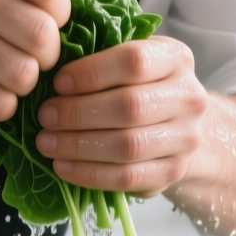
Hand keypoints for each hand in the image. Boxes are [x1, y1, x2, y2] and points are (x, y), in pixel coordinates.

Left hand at [34, 36, 208, 195]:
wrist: (179, 126)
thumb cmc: (141, 87)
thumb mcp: (129, 61)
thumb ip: (99, 58)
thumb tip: (48, 72)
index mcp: (176, 58)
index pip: (134, 61)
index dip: (91, 73)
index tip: (58, 83)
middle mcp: (189, 97)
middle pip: (129, 106)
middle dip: (78, 113)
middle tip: (46, 116)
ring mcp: (186, 138)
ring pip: (128, 145)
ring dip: (78, 146)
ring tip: (46, 143)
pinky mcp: (174, 172)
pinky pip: (128, 177)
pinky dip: (89, 174)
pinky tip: (62, 166)